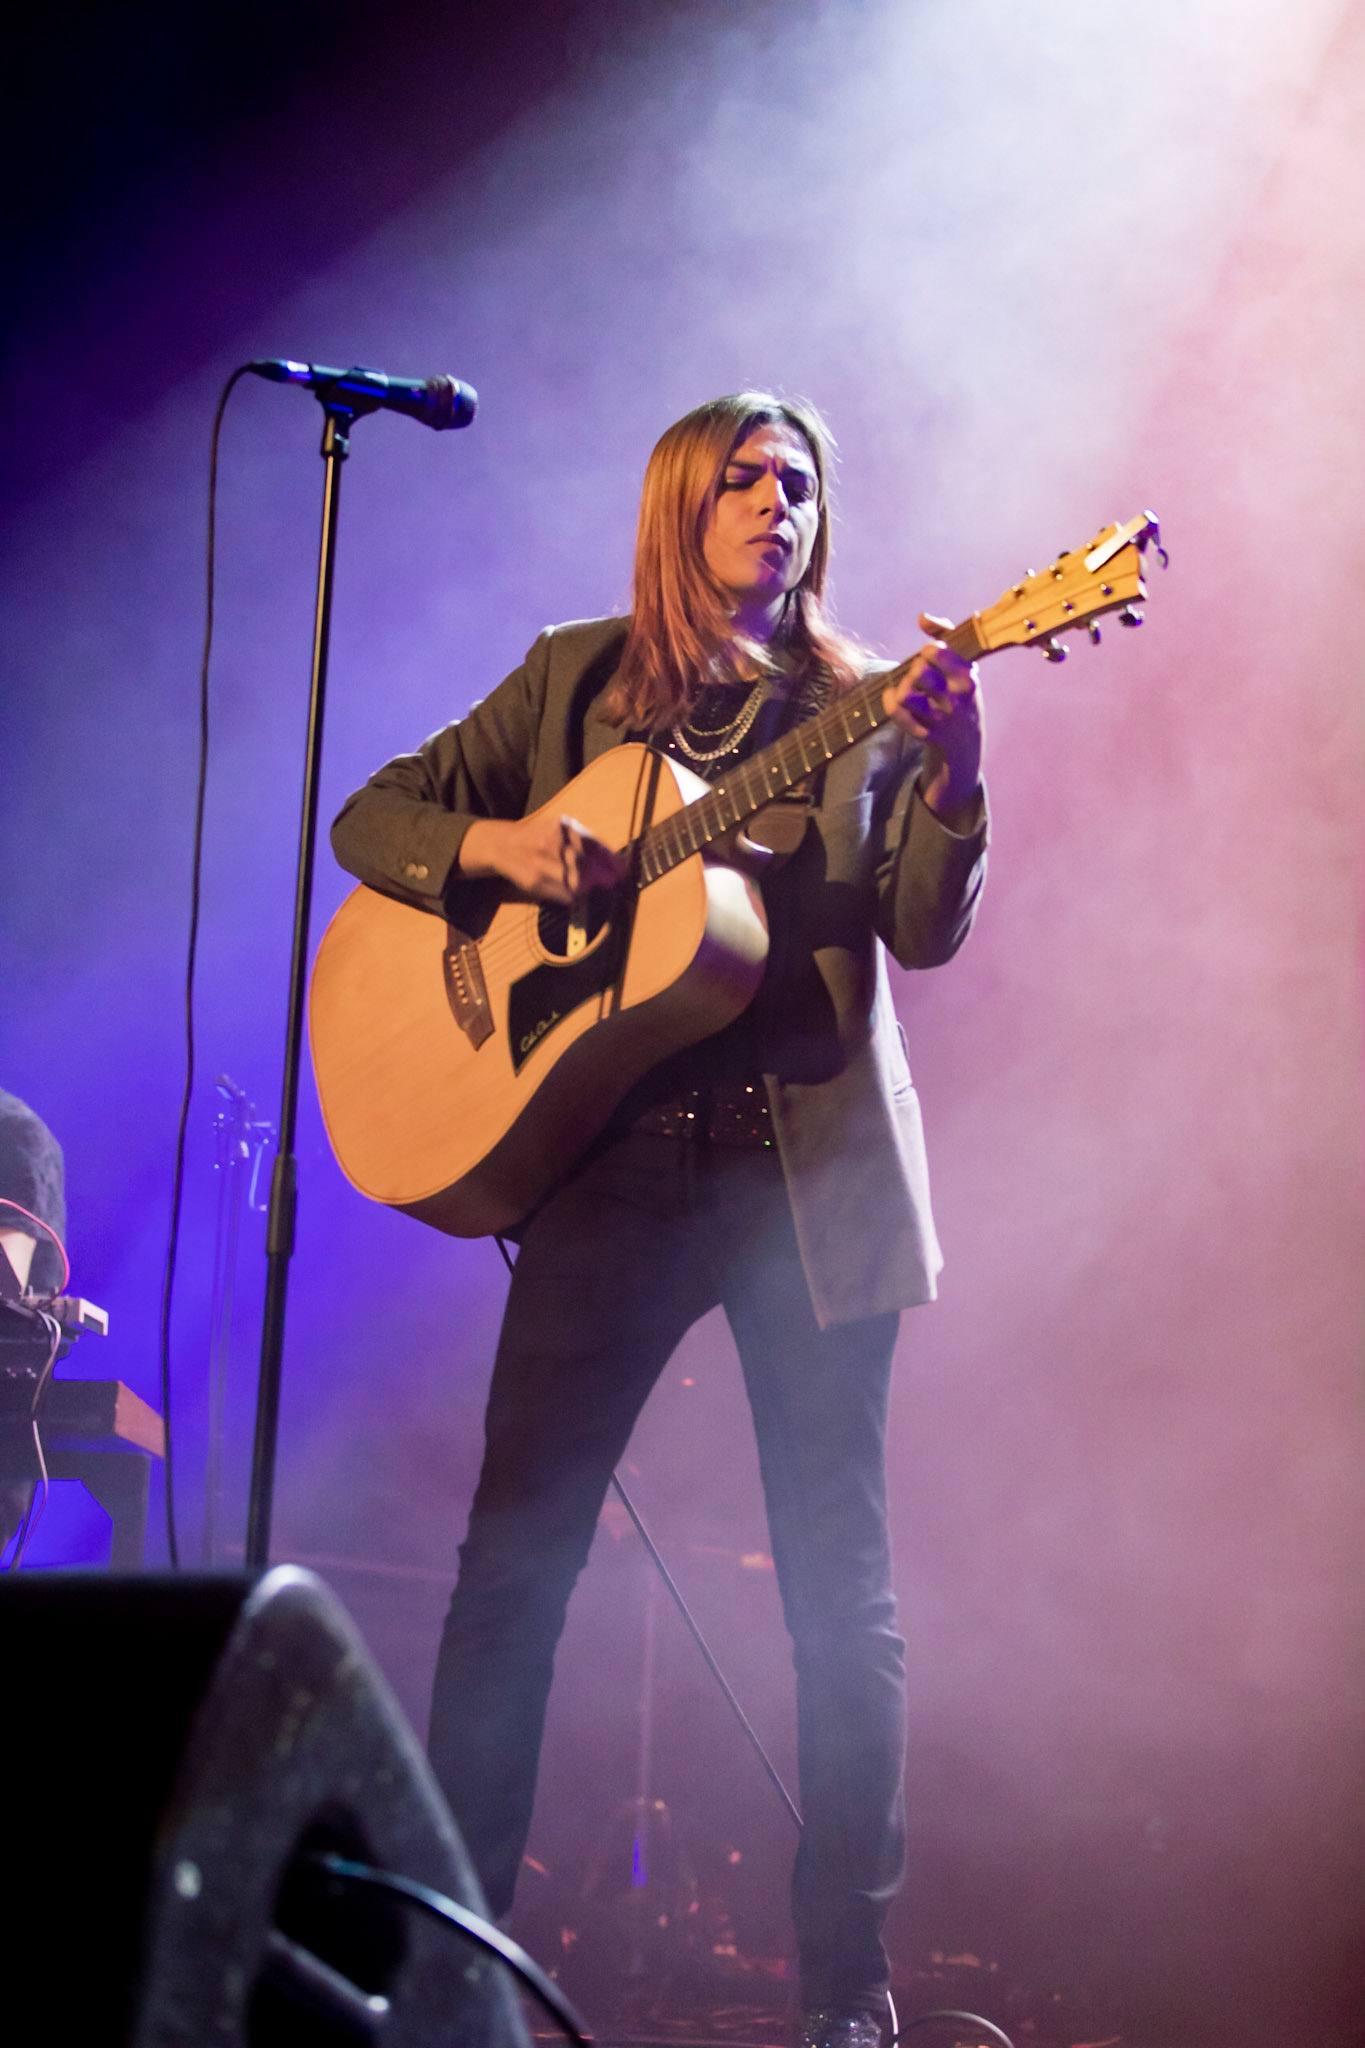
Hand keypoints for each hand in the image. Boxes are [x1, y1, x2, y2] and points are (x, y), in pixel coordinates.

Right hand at [458, 812, 626, 903]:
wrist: (502, 845)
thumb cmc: (537, 836)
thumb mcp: (558, 828)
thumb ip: (583, 839)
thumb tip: (612, 859)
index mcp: (561, 828)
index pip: (593, 845)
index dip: (611, 860)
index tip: (623, 870)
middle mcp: (551, 844)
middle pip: (587, 866)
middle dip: (604, 877)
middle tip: (613, 882)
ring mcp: (541, 864)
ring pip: (576, 883)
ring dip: (590, 888)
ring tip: (595, 888)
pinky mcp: (534, 882)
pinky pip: (562, 894)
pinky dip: (573, 896)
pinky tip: (576, 893)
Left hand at [883, 611, 983, 826]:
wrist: (966, 739)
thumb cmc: (960, 689)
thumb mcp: (961, 661)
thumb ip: (943, 632)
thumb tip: (922, 617)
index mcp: (967, 676)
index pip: (934, 652)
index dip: (927, 652)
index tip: (932, 659)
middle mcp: (956, 698)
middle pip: (918, 672)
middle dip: (914, 670)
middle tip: (921, 676)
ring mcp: (941, 719)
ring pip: (905, 695)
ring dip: (902, 688)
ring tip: (910, 689)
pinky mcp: (926, 734)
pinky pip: (896, 713)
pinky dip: (890, 702)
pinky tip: (894, 698)